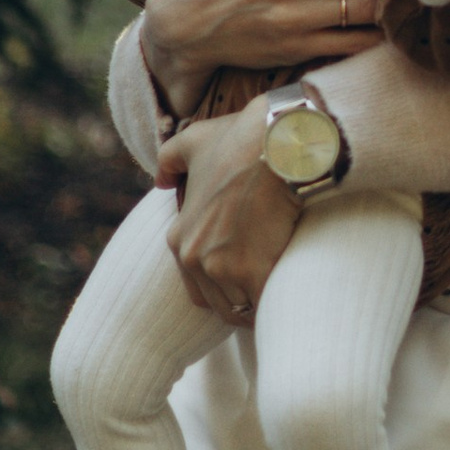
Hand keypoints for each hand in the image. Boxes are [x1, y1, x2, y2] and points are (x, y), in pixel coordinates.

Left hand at [167, 103, 296, 322]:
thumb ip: (169, 160)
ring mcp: (224, 268)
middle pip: (218, 303)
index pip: (195, 284)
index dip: (222, 283)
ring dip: (257, 307)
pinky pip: (262, 306)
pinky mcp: (255, 272)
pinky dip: (273, 306)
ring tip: (277, 297)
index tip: (246, 275)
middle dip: (239, 300)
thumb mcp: (194, 140)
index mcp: (180, 236)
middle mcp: (196, 258)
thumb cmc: (241, 139)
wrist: (278, 142)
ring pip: (240, 310)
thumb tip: (160, 180)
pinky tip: (289, 298)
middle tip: (264, 289)